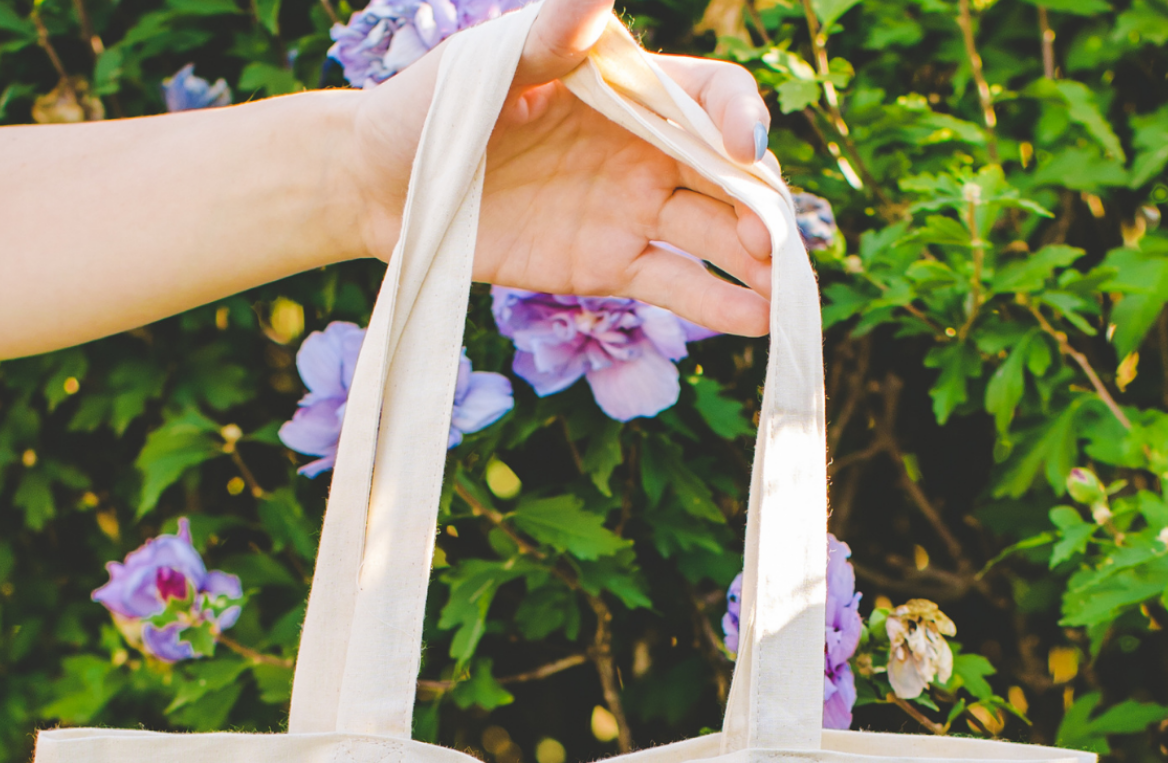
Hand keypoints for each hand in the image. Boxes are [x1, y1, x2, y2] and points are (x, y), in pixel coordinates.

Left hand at [349, 0, 774, 337]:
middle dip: (758, 206)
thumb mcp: (489, 64)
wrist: (385, 184)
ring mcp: (632, 210)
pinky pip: (675, 284)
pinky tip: (756, 322)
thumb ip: (549, 34)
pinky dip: (717, 305)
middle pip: (727, 173)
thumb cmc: (434, 106)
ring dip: (753, 260)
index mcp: (628, 85)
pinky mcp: (609, 265)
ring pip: (712, 233)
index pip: (708, 97)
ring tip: (782, 294)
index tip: (742, 146)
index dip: (736, 118)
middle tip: (773, 244)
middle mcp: (644, 147)